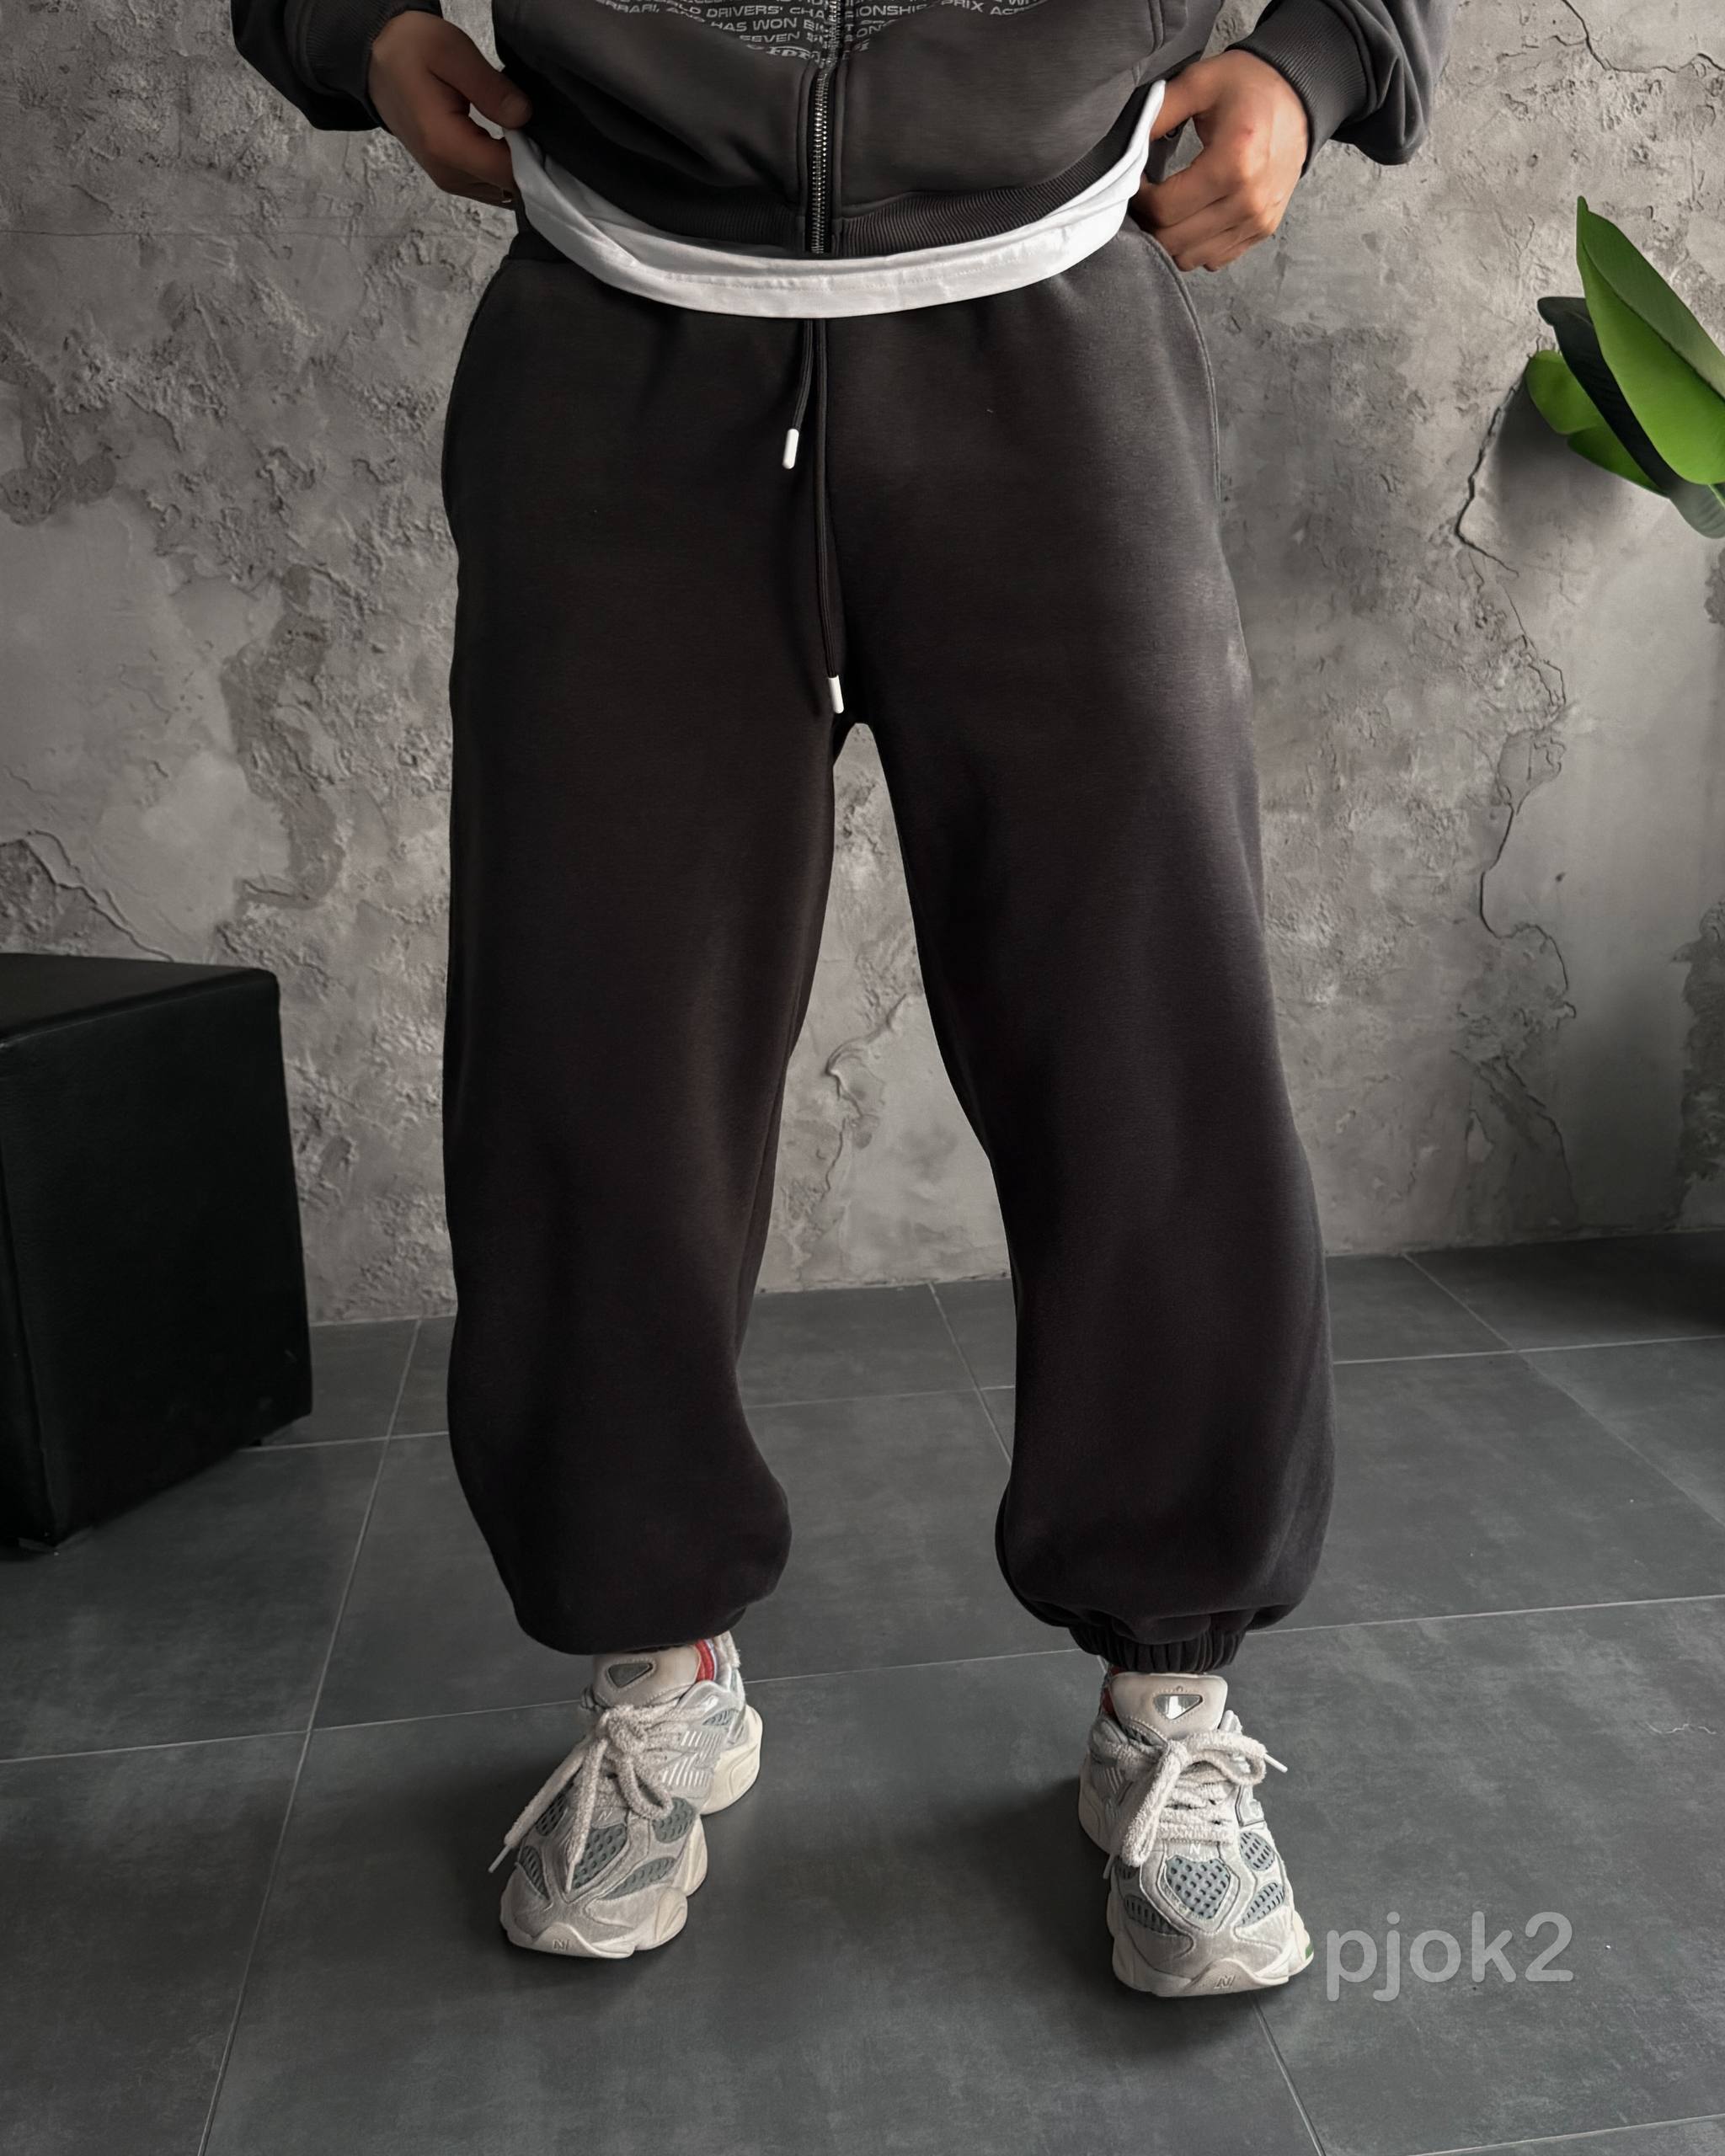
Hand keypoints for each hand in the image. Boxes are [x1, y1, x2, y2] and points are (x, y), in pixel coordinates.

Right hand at [367, 12, 530, 206]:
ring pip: (504, 191)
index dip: (537, 158)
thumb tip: (524, 116)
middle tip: (540, 129)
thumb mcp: (451, 52)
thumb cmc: (412, 50)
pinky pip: (492, 186)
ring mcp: (451, 181)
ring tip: (526, 133)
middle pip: (510, 188)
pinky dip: (506, 170)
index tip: (548, 134)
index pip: (510, 174)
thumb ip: (489, 87)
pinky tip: (512, 143)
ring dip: (520, 169)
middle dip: (532, 165)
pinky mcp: (453, 179)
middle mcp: (449, 175)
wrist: (378, 61)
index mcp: (447, 146)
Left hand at [1133, 52, 1308, 270]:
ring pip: (1190, 257)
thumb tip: (1127, 145)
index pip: (1164, 208)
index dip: (1138, 200)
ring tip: (1166, 207)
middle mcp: (1249, 200)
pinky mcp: (1262, 230)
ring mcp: (1257, 220)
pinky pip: (1213, 258)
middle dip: (1149, 221)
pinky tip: (1191, 217)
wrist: (1300, 96)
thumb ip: (1158, 111)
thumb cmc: (1250, 86)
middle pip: (1173, 240)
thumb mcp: (1200, 81)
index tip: (1134, 182)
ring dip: (1169, 238)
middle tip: (1144, 197)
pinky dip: (1194, 245)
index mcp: (1233, 163)